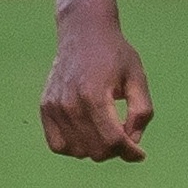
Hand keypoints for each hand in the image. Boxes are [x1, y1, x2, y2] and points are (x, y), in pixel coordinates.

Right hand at [40, 17, 153, 162]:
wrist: (84, 33)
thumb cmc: (116, 55)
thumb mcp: (138, 79)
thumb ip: (141, 112)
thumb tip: (132, 142)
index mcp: (95, 95)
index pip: (113, 140)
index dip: (129, 152)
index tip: (140, 154)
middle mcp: (70, 103)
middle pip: (96, 150)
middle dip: (115, 150)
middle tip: (125, 135)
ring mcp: (54, 106)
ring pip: (77, 151)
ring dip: (96, 149)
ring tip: (107, 132)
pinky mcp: (45, 107)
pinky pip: (57, 145)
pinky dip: (74, 147)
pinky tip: (88, 134)